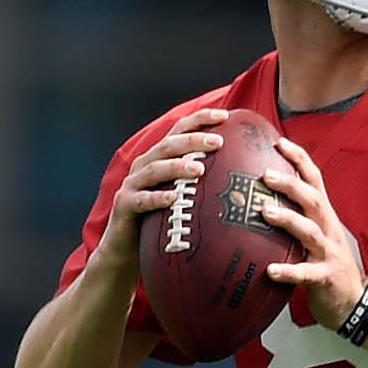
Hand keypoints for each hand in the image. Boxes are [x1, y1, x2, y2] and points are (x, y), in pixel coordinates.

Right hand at [92, 109, 229, 280]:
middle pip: (169, 145)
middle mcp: (144, 166)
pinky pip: (142, 200)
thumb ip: (201, 185)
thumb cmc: (160, 224)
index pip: (179, 131)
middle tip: (218, 142)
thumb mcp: (182, 199)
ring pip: (155, 169)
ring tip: (200, 169)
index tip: (225, 116)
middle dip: (193, 140)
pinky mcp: (124, 206)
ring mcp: (132, 185)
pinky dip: (158, 198)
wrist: (124, 251)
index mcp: (159, 159)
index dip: (200, 119)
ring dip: (178, 166)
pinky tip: (174, 198)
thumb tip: (242, 182)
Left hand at [262, 139, 365, 329]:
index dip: (299, 159)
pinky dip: (289, 271)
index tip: (278, 141)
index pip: (314, 179)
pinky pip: (306, 273)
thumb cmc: (329, 266)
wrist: (356, 302)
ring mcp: (328, 252)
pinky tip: (271, 271)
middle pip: (312, 198)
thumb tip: (262, 200)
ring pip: (309, 231)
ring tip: (265, 212)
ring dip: (288, 219)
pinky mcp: (325, 277)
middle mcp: (328, 229)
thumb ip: (298, 218)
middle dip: (290, 184)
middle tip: (265, 174)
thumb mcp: (316, 236)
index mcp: (325, 216)